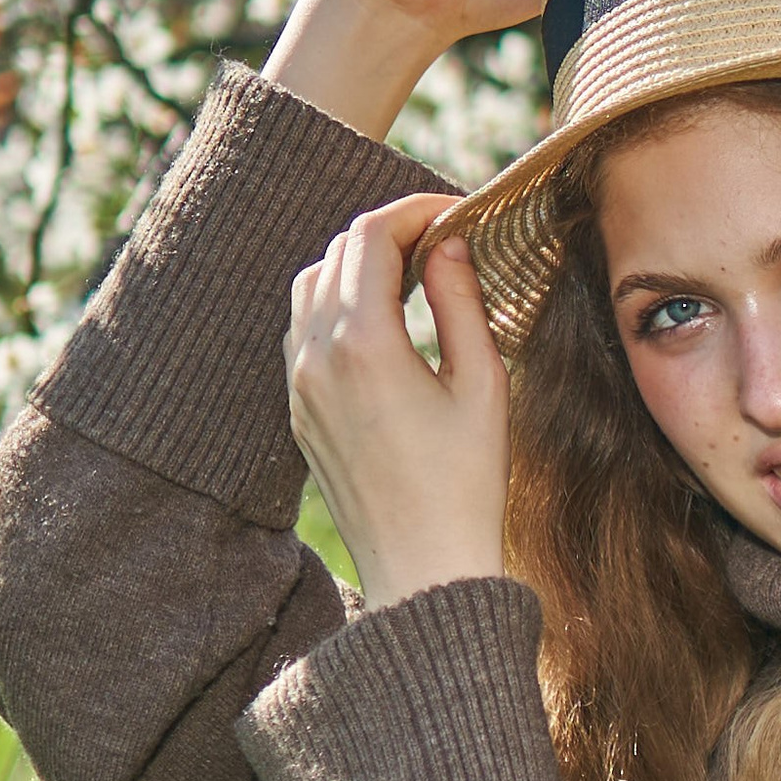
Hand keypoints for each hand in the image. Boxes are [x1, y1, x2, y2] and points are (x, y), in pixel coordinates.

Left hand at [287, 199, 510, 612]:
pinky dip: (335, 303)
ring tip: (412, 273)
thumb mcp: (482, 384)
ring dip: (356, 264)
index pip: (371, 236)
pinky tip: (381, 319)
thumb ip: (461, 301)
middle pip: (337, 252)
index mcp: (364, 344)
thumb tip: (449, 244)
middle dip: (390, 232)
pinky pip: (301, 330)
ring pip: (310, 285)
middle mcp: (317, 357)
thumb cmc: (467, 484)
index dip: (416, 210)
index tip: (457, 213)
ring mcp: (299, 385)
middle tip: (444, 240)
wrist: (422, 569)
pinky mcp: (298, 411)